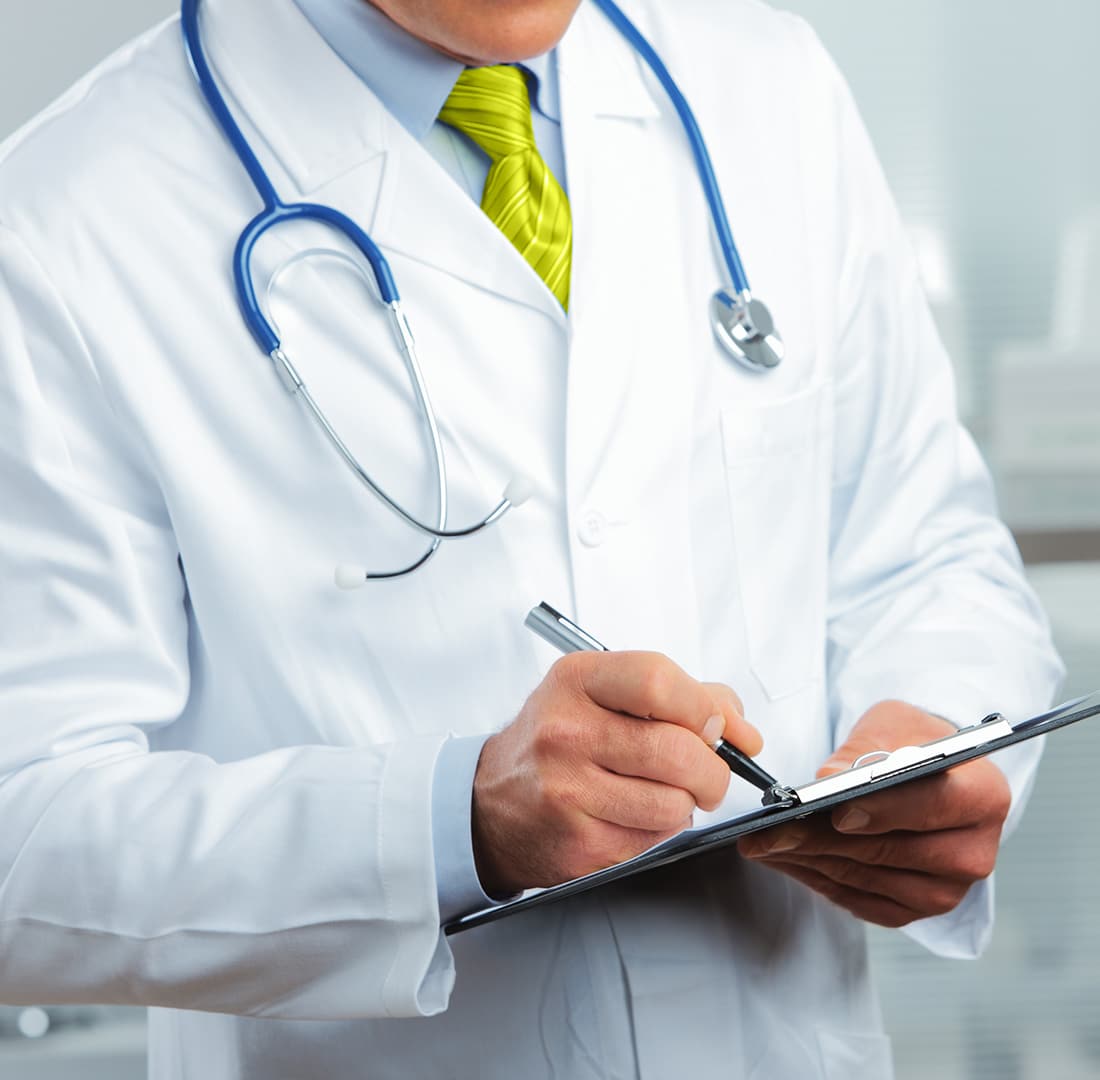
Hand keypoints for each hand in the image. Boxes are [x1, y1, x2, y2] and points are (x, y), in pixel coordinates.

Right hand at [472, 652, 761, 896]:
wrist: (490, 803)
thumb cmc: (556, 740)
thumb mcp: (602, 694)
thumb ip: (680, 696)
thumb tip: (742, 729)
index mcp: (576, 681)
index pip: (659, 681)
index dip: (703, 707)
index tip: (714, 727)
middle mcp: (566, 732)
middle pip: (676, 750)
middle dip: (712, 770)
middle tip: (707, 774)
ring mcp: (568, 790)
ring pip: (673, 803)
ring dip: (685, 803)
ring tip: (661, 793)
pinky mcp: (578, 842)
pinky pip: (653, 840)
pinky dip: (659, 830)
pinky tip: (634, 814)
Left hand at [738, 700, 1010, 927]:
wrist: (930, 775)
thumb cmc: (912, 743)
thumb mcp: (893, 723)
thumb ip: (867, 749)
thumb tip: (831, 777)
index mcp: (982, 794)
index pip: (932, 804)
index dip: (883, 810)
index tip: (836, 811)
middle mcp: (973, 850)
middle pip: (889, 849)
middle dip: (820, 838)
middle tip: (768, 830)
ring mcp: (947, 888)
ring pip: (866, 878)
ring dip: (808, 861)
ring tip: (762, 843)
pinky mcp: (918, 909)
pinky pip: (859, 901)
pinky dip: (816, 879)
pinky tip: (783, 859)